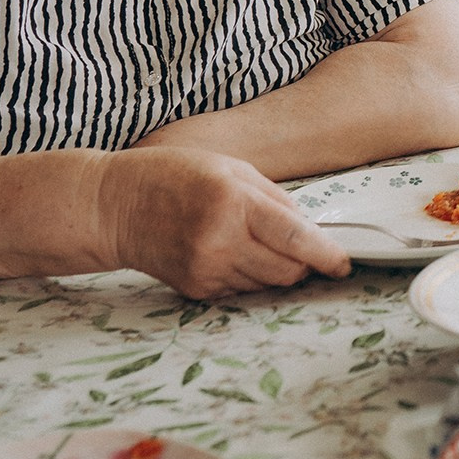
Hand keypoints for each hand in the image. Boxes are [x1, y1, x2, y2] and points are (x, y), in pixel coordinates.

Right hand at [96, 147, 351, 299]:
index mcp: (234, 202)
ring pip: (267, 285)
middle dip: (305, 265)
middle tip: (304, 250)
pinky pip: (241, 290)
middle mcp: (220, 241)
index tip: (344, 265)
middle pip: (287, 271)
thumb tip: (312, 231)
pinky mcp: (194, 288)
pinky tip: (230, 253)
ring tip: (255, 243)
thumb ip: (275, 198)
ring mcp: (206, 269)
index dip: (327, 256)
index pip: (295, 239)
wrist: (114, 206)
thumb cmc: (176, 176)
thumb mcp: (231, 168)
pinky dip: (249, 276)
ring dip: (276, 270)